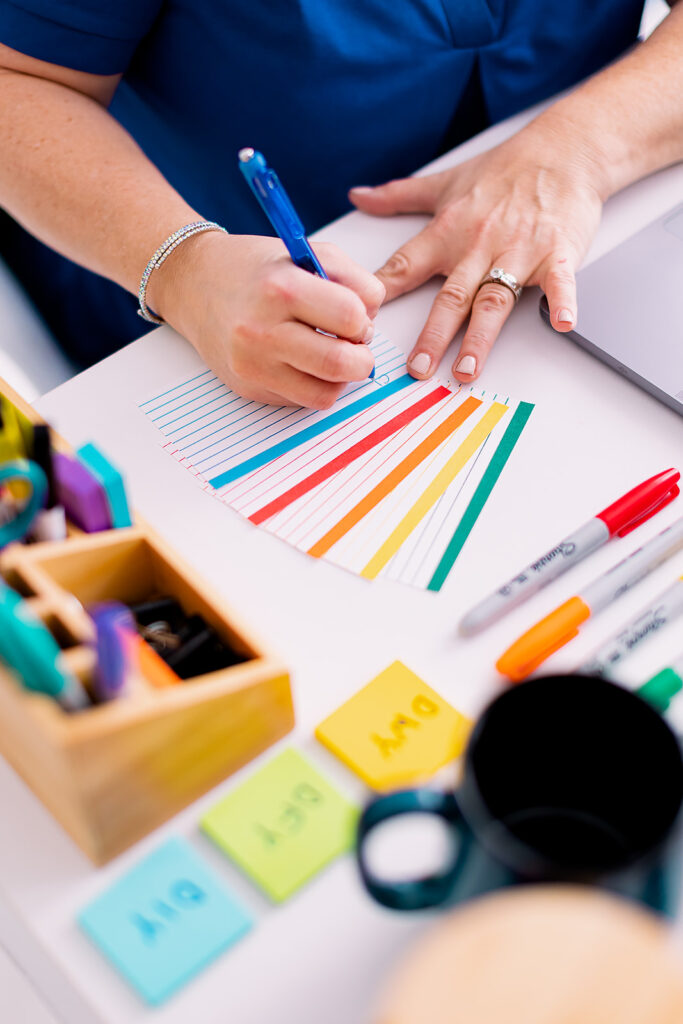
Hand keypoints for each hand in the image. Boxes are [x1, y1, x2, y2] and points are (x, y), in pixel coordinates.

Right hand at [149, 232, 384, 407]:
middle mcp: (262, 330)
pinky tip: (304, 363)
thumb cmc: (258, 269)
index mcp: (280, 288)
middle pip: (340, 364)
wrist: (194, 285)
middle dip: (362, 359)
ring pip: (325, 394)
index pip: (350, 317)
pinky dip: (315, 386)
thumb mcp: (308, 253)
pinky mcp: (249, 388)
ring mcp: (252, 365)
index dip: (364, 320)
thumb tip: (372, 322)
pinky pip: (302, 401)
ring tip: (331, 355)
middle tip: (356, 348)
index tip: (356, 318)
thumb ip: (352, 280)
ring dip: (341, 378)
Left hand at [349, 121, 604, 382]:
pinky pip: (558, 281)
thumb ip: (398, 196)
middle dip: (433, 334)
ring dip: (480, 336)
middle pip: (451, 297)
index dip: (383, 290)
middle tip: (418, 368)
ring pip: (494, 299)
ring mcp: (518, 251)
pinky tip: (561, 323)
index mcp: (449, 232)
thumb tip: (357, 195)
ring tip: (466, 369)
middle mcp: (479, 245)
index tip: (363, 319)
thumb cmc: (506, 168)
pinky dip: (561, 302)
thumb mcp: (446, 181)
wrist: (564, 148)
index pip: (406, 265)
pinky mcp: (557, 253)